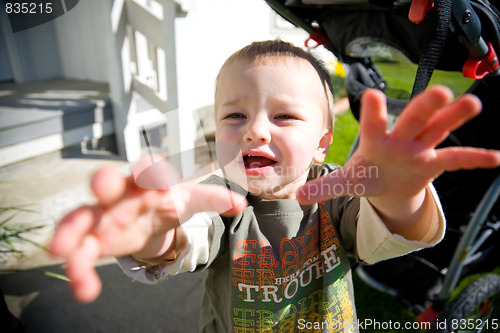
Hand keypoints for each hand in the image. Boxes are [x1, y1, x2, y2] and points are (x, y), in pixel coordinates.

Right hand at [50, 155, 246, 302]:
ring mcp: (103, 214)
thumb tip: (241, 204)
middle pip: (108, 182)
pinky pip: (81, 252)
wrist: (146, 218)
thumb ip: (213, 199)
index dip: (153, 171)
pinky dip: (80, 271)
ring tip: (63, 250)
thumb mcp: (189, 200)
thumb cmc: (166, 201)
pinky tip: (85, 291)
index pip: (149, 169)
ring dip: (71, 232)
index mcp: (148, 181)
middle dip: (104, 181)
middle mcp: (122, 193)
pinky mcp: (93, 239)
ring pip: (81, 218)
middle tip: (103, 186)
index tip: (160, 179)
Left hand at [297, 85, 499, 204]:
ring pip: (439, 128)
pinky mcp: (435, 162)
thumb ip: (325, 188)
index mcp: (376, 140)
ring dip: (454, 117)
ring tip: (471, 103)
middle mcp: (400, 138)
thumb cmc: (367, 175)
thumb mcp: (348, 182)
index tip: (374, 97)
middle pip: (414, 118)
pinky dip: (474, 158)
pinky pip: (456, 158)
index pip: (373, 124)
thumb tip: (297, 197)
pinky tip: (496, 158)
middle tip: (440, 92)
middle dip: (425, 106)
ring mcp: (420, 148)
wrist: (387, 183)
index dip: (374, 112)